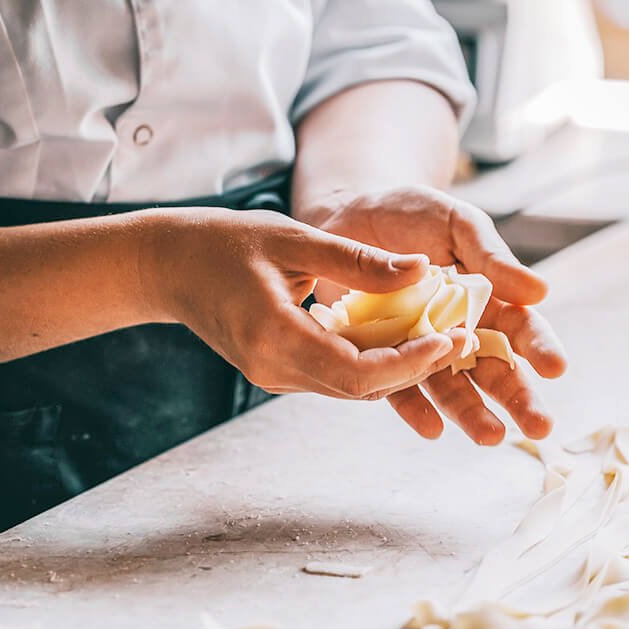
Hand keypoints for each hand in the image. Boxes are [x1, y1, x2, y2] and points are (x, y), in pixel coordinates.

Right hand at [138, 207, 469, 398]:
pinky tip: (396, 336)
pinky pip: (334, 376)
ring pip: (350, 387)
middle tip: (460, 338)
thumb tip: (423, 271)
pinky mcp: (276, 371)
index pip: (359, 372)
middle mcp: (275, 370)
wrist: (168, 267)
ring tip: (439, 336)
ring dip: (397, 367)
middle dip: (415, 368)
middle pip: (360, 388)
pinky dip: (370, 361)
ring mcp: (273, 376)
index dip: (411, 362)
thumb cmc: (223, 243)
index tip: (452, 339)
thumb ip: (358, 262)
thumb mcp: (293, 240)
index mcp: (275, 338)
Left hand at [300, 185, 567, 441]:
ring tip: (490, 436)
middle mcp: (459, 330)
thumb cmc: (411, 215)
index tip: (555, 367)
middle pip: (493, 368)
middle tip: (539, 426)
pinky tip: (431, 429)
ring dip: (472, 413)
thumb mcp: (456, 223)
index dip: (539, 347)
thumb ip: (491, 256)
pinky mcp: (382, 356)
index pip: (520, 327)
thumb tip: (540, 292)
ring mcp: (421, 347)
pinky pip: (399, 387)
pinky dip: (415, 409)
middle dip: (517, 397)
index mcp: (487, 298)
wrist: (348, 217)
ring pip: (451, 386)